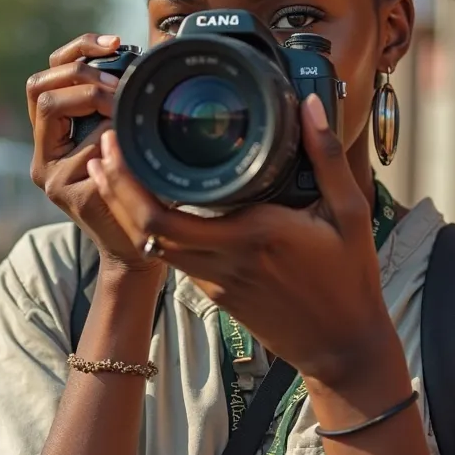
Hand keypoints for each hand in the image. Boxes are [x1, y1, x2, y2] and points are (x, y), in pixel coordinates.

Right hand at [26, 33, 164, 279]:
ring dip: (97, 99)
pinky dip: (118, 134)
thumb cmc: (138, 189)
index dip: (76, 51)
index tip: (116, 43)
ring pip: (55, 108)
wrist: (138, 250)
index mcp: (52, 138)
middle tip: (120, 84)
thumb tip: (140, 60)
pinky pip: (92, 144)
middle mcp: (43, 156)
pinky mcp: (75, 194)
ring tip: (128, 108)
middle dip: (83, 74)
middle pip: (40, 88)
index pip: (44, 77)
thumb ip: (118, 109)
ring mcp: (53, 176)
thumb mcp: (124, 141)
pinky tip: (139, 145)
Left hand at [87, 95, 394, 383]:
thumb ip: (326, 155)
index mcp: (251, 234)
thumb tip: (307, 106)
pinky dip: (153, 229)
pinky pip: (174, 257)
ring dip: (127, 209)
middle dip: (115, 187)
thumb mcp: (350, 212)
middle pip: (143, 227)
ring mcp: (215, 281)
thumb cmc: (350, 281)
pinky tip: (153, 203)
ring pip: (153, 245)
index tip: (119, 143)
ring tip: (115, 169)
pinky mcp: (216, 294)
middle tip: (104, 147)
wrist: (342, 348)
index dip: (129, 181)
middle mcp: (223, 260)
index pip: (166, 213)